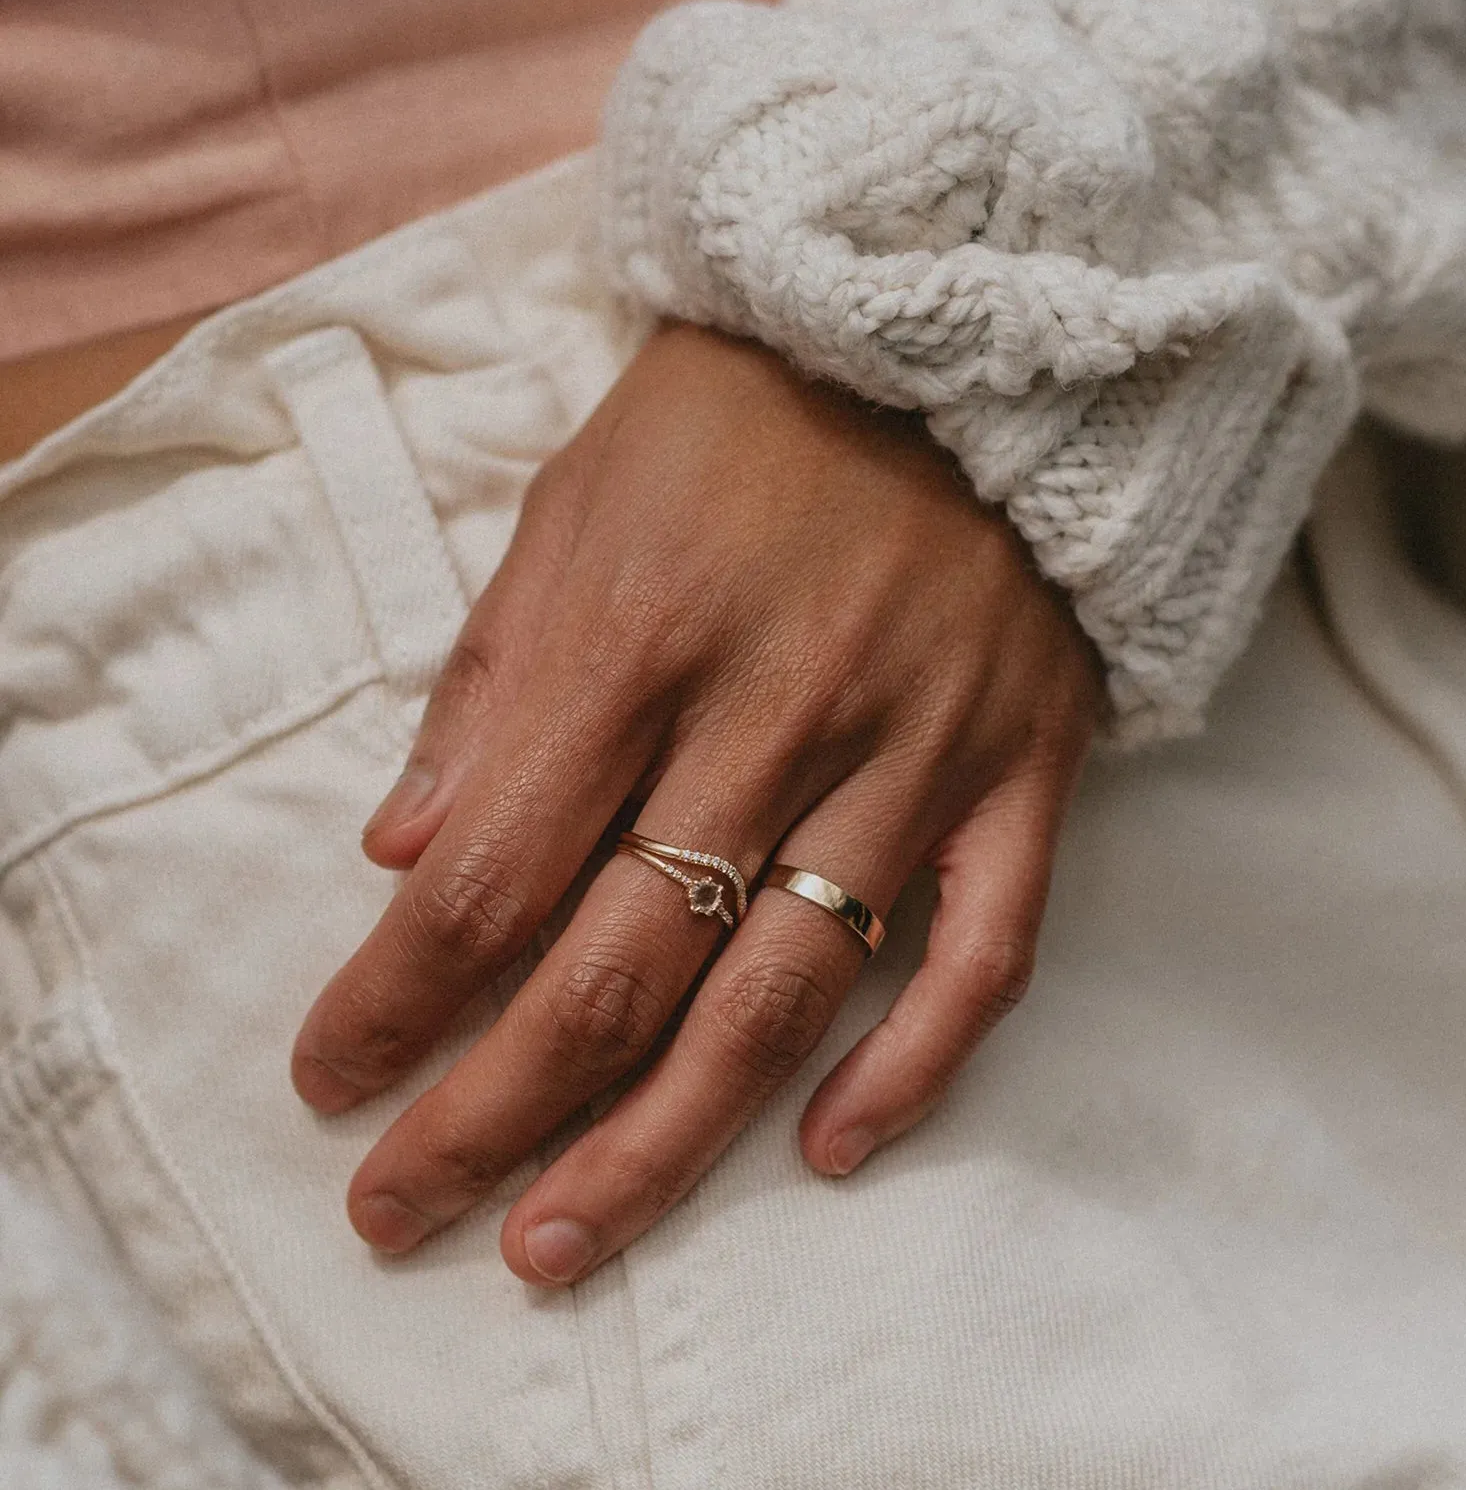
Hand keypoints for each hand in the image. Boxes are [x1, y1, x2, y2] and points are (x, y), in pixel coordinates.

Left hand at [290, 323, 1101, 1285]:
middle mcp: (778, 715)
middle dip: (495, 1114)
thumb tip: (400, 849)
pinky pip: (981, 957)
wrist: (956, 334)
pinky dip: (912, 1071)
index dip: (391, 1000)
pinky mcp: (1020, 776)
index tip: (331, 1079)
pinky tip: (825, 1150)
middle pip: (620, 969)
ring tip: (564, 1245)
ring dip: (665, 1144)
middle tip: (407, 1211)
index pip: (488, 874)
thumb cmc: (740, 417)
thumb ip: (492, 678)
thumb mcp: (577, 500)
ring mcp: (915, 756)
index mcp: (640, 636)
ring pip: (785, 997)